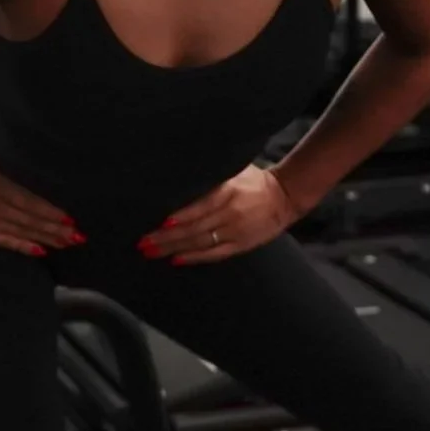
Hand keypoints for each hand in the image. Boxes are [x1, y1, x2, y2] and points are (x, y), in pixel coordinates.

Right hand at [0, 98, 81, 256]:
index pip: (31, 198)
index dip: (52, 209)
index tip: (70, 216)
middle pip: (33, 218)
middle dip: (57, 227)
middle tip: (79, 235)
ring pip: (24, 231)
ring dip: (47, 238)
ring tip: (68, 244)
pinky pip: (6, 241)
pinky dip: (24, 247)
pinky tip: (41, 253)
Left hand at [137, 164, 301, 264]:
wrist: (286, 197)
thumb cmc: (254, 181)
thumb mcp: (234, 170)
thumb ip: (210, 177)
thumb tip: (179, 178)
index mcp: (228, 192)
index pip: (200, 207)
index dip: (180, 217)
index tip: (160, 223)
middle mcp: (231, 213)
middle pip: (194, 228)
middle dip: (167, 237)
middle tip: (144, 242)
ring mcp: (236, 232)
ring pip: (200, 243)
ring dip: (174, 249)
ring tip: (152, 252)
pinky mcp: (241, 245)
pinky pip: (215, 254)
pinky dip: (195, 258)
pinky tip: (176, 259)